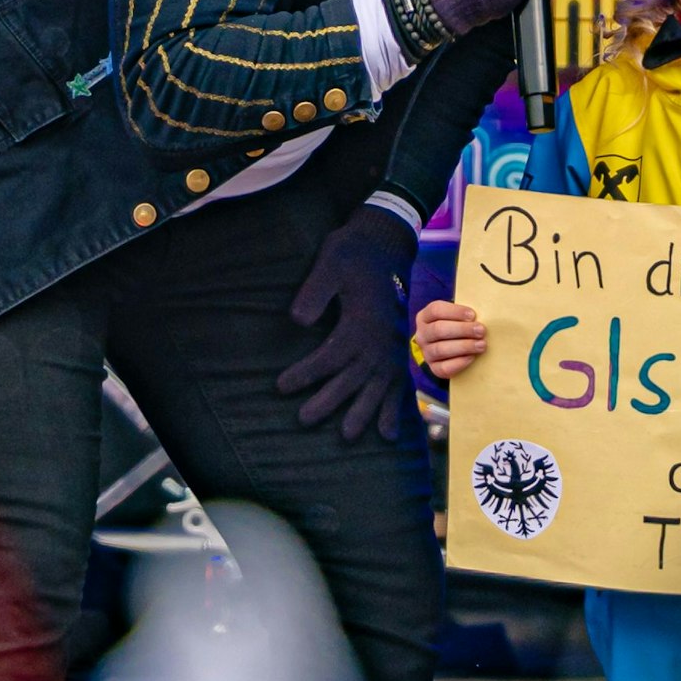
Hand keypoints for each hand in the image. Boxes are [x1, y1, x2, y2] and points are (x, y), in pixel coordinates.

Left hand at [277, 204, 417, 440]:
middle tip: (304, 419)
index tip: (280, 387)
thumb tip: (297, 320)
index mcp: (361, 322)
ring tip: (347, 436)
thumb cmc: (352, 254)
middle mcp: (380, 340)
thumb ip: (314, 292)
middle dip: (329, 401)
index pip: (330, 355)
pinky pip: (400, 385)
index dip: (305, 373)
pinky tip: (389, 435)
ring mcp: (393, 347)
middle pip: (352, 378)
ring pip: (378, 387)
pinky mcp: (399, 349)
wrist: (386, 244)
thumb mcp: (330, 264)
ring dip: (364, 412)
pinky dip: (395, 410)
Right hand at [414, 300, 485, 379]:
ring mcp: (426, 353)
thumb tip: (482, 313)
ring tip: (481, 345)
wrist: (451, 348)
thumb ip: (465, 313)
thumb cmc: (457, 325)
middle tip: (481, 330)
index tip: (473, 315)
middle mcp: (422, 335)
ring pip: (441, 349)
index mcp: (425, 317)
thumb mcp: (456, 316)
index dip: (455, 311)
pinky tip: (472, 357)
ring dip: (464, 346)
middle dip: (462, 329)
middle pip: (438, 329)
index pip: (436, 310)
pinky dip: (459, 362)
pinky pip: (444, 367)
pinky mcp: (434, 368)